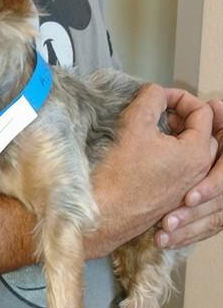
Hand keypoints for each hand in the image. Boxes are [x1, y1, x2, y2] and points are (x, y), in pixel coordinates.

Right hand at [87, 85, 217, 257]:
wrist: (104, 214)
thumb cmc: (120, 176)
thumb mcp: (135, 124)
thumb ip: (151, 98)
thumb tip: (157, 92)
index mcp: (197, 153)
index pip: (203, 112)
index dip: (180, 97)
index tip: (158, 98)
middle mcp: (199, 173)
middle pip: (202, 132)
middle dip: (181, 117)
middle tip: (157, 113)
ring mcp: (187, 188)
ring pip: (190, 151)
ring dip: (175, 135)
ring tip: (150, 131)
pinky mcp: (172, 198)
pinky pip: (180, 169)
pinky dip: (169, 154)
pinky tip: (145, 152)